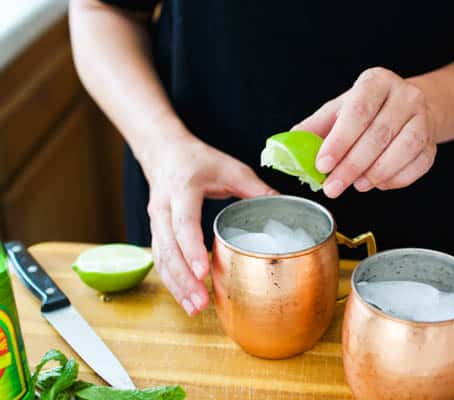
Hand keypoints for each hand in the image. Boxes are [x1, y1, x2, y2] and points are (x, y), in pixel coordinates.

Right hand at [142, 134, 276, 315]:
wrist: (164, 153)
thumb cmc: (197, 161)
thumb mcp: (230, 168)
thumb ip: (256, 188)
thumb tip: (286, 207)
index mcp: (182, 189)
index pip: (183, 222)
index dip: (191, 248)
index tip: (203, 271)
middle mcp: (163, 208)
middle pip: (167, 248)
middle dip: (183, 278)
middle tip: (200, 303)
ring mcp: (155, 222)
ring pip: (161, 259)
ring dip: (176, 286)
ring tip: (194, 309)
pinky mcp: (156, 233)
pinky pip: (160, 261)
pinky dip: (172, 281)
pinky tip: (186, 299)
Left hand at [293, 67, 436, 197]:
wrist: (406, 108)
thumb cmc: (366, 110)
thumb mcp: (337, 111)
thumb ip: (314, 128)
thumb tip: (287, 147)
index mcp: (376, 82)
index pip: (358, 111)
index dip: (339, 141)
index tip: (322, 165)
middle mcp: (405, 96)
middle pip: (379, 134)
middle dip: (352, 166)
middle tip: (332, 187)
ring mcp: (424, 118)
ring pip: (403, 149)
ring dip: (376, 173)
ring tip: (356, 185)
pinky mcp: (433, 142)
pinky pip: (418, 164)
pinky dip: (396, 179)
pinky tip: (377, 184)